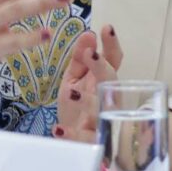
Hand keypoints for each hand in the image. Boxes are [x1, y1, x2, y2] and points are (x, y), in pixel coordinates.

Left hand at [54, 24, 121, 141]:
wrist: (71, 141)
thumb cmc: (77, 108)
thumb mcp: (74, 79)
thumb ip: (79, 59)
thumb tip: (88, 34)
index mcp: (104, 81)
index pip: (113, 60)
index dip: (112, 45)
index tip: (106, 28)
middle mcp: (108, 99)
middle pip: (111, 82)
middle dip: (102, 67)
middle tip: (91, 54)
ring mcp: (102, 121)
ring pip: (102, 111)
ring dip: (88, 101)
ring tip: (72, 93)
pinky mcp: (92, 141)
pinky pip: (85, 139)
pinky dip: (72, 135)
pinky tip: (58, 129)